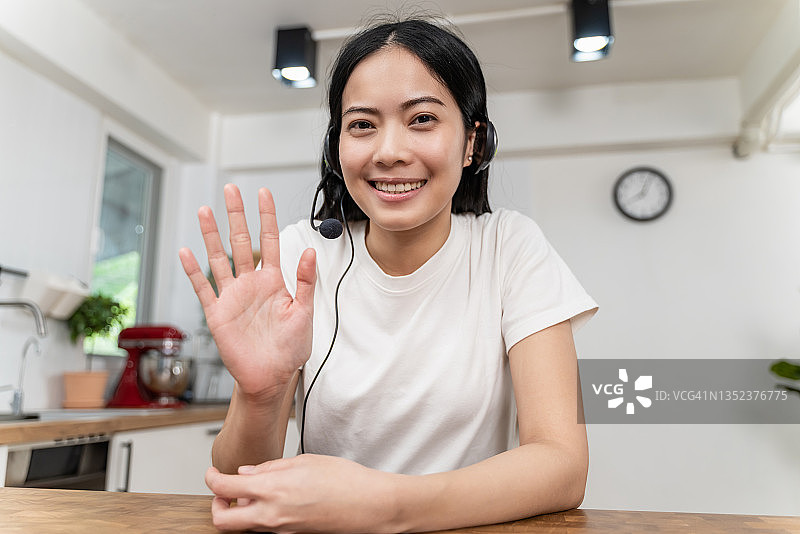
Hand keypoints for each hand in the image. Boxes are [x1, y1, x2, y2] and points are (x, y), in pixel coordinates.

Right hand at [179, 185, 315, 399]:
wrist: (271, 377)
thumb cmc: (290, 348)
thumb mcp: (305, 313)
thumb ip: (305, 282)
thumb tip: (309, 251)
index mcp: (274, 281)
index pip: (270, 241)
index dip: (266, 217)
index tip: (263, 193)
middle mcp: (251, 284)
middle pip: (242, 242)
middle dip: (237, 215)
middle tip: (231, 190)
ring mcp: (233, 296)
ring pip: (219, 258)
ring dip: (211, 235)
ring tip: (205, 210)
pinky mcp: (218, 313)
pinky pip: (203, 288)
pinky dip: (194, 271)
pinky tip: (186, 252)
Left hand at [205, 455, 400, 532]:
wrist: (369, 506)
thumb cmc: (345, 480)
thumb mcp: (305, 461)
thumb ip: (271, 467)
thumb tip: (247, 472)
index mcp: (273, 489)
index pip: (225, 488)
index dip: (211, 479)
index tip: (211, 472)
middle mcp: (272, 514)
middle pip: (223, 522)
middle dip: (216, 507)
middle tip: (223, 494)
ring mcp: (281, 530)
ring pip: (243, 528)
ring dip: (239, 512)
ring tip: (251, 495)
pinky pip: (264, 529)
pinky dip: (260, 516)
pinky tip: (274, 501)